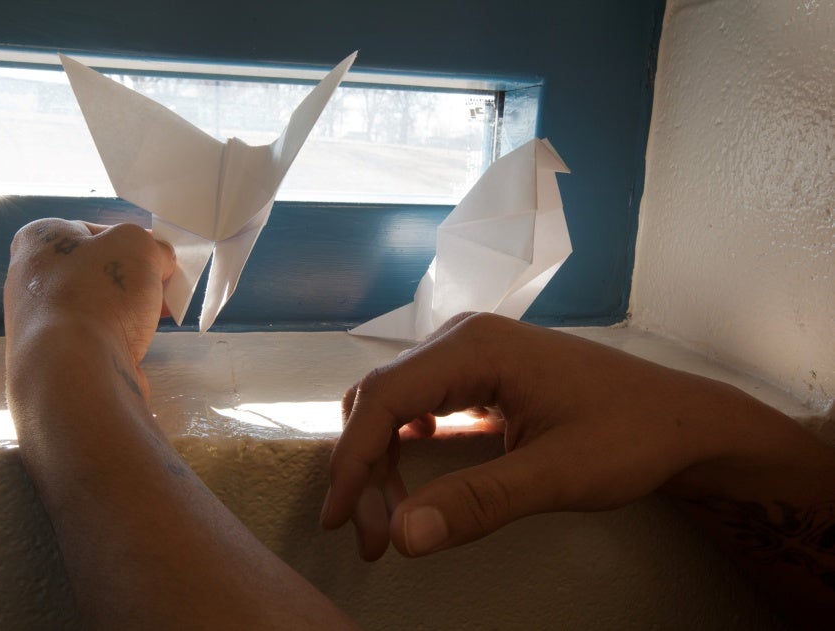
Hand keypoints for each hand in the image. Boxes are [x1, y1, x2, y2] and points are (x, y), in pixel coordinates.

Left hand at [4, 219, 174, 396]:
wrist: (75, 372)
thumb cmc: (100, 295)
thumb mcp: (138, 245)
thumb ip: (153, 246)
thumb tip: (158, 262)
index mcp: (38, 240)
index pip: (94, 230)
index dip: (132, 241)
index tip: (157, 257)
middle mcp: (29, 278)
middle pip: (97, 269)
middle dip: (134, 277)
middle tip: (162, 286)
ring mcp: (38, 320)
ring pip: (98, 304)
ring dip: (130, 308)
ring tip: (157, 315)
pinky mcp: (53, 356)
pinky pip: (94, 336)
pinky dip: (118, 337)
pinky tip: (137, 343)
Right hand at [320, 312, 781, 559]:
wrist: (684, 422)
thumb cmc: (631, 438)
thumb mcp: (556, 475)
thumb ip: (478, 503)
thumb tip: (402, 538)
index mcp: (476, 346)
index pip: (384, 398)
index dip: (352, 461)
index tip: (340, 519)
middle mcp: (464, 338)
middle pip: (380, 400)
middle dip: (365, 468)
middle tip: (373, 537)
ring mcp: (471, 353)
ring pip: (394, 404)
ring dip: (381, 461)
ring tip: (390, 521)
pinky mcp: (481, 375)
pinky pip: (420, 406)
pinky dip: (402, 447)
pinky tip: (410, 480)